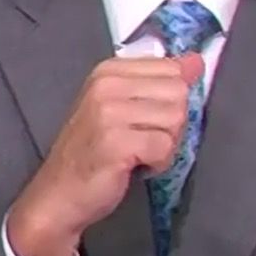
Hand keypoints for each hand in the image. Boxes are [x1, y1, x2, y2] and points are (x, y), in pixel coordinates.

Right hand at [6, 53, 201, 255]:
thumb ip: (157, 83)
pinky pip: (165, 146)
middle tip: (142, 139)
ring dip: (165, 144)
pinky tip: (136, 166)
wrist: (59, 193)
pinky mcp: (117, 142)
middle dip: (171, 123)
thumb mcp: (121, 107)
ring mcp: (110, 112)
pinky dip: (159, 162)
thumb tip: (197, 62)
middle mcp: (107, 85)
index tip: (144, 119)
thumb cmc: (91, 152)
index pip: (171, 68)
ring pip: (176, 119)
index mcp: (109, 71)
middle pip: (178, 93)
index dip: (168, 100)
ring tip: (138, 153)